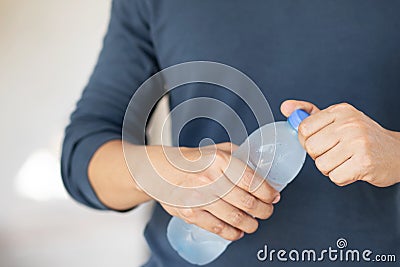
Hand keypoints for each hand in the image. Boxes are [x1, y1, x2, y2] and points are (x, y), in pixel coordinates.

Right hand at [144, 143, 279, 240]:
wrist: (160, 170)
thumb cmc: (191, 160)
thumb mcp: (217, 150)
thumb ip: (240, 156)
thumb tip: (262, 168)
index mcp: (220, 161)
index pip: (253, 181)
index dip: (268, 193)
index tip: (273, 196)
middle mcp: (210, 179)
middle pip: (248, 202)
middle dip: (264, 210)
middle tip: (267, 210)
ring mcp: (199, 198)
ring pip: (236, 219)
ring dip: (251, 224)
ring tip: (254, 222)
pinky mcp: (190, 213)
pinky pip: (218, 229)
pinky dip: (233, 233)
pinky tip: (238, 231)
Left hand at [281, 100, 399, 186]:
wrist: (397, 152)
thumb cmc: (363, 137)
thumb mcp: (337, 118)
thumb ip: (309, 113)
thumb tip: (286, 108)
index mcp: (341, 111)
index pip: (304, 128)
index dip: (307, 140)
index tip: (320, 141)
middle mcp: (349, 123)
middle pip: (311, 148)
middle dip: (319, 155)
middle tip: (335, 152)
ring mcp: (358, 142)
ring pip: (321, 165)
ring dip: (330, 168)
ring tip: (345, 160)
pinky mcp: (364, 162)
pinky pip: (335, 177)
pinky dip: (341, 177)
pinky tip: (352, 169)